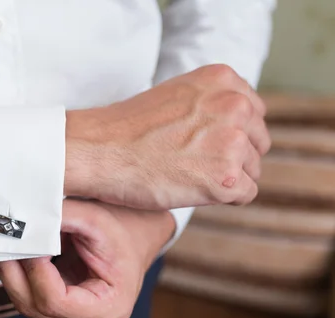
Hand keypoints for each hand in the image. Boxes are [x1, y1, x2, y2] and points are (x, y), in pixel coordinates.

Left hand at [0, 199, 173, 317]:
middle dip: (15, 272)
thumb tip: (22, 219)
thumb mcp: (94, 218)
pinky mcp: (61, 316)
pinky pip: (29, 300)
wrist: (132, 238)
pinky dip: (18, 276)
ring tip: (7, 243)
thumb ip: (60, 217)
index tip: (28, 242)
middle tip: (4, 239)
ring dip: (12, 274)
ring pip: (27, 305)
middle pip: (35, 308)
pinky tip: (14, 254)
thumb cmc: (120, 230)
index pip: (55, 301)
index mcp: (110, 309)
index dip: (34, 271)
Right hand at [64, 64, 270, 209]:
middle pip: (257, 142)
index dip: (230, 134)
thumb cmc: (126, 128)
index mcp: (222, 80)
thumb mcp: (176, 95)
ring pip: (252, 170)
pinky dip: (222, 199)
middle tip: (193, 164)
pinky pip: (245, 194)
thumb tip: (235, 127)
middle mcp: (234, 105)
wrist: (97, 151)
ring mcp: (231, 142)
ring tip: (186, 176)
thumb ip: (210, 103)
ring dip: (224, 178)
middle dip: (232, 157)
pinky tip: (192, 190)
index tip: (204, 144)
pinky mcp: (224, 178)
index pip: (253, 112)